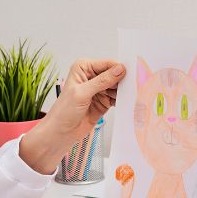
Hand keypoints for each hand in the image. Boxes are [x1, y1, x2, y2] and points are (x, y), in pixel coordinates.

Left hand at [21, 59, 124, 173]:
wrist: (61, 133)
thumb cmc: (63, 112)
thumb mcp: (82, 93)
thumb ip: (102, 81)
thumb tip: (119, 69)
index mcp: (83, 68)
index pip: (107, 64)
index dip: (120, 69)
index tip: (133, 74)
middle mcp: (92, 76)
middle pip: (115, 74)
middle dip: (124, 81)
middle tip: (135, 87)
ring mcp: (99, 89)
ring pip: (118, 86)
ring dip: (124, 91)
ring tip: (131, 96)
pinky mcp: (104, 101)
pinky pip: (117, 97)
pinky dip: (122, 100)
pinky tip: (127, 102)